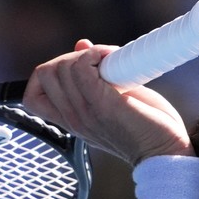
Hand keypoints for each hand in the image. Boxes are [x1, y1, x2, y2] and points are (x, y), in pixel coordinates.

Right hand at [23, 40, 193, 164]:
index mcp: (72, 121)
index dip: (48, 75)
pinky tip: (113, 60)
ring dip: (88, 54)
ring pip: (61, 67)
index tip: (77, 71)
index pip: (33, 96)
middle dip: (70, 57)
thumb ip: (92, 77)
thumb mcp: (112, 99)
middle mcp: (73, 118)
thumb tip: (81, 46)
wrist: (165, 152)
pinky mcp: (102, 105)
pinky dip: (96, 54)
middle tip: (99, 64)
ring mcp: (85, 113)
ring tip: (111, 62)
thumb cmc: (144, 127)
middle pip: (45, 73)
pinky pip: (81, 66)